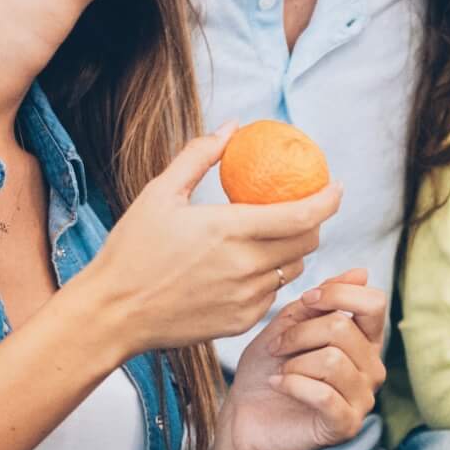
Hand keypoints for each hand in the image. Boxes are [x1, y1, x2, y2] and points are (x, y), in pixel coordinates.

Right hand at [91, 127, 341, 351]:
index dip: (329, 200)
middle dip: (314, 224)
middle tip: (304, 211)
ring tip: (270, 239)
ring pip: (292, 270)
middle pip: (307, 243)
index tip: (336, 186)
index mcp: (229, 230)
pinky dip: (268, 278)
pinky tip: (245, 269)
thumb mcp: (160, 194)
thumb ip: (199, 157)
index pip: (302, 215)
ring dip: (292, 252)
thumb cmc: (132, 250)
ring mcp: (246, 298)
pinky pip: (272, 295)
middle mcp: (245, 266)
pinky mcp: (242, 322)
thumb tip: (231, 127)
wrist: (112, 314)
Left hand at [220, 270, 386, 449]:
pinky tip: (279, 385)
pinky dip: (292, 385)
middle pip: (343, 329)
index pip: (374, 303)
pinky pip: (324, 395)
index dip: (338, 294)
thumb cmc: (267, 369)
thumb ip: (322, 301)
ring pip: (333, 360)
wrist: (244, 416)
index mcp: (364, 342)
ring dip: (294, 363)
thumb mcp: (289, 325)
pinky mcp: (346, 426)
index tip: (306, 301)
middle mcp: (372, 369)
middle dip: (299, 333)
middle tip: (277, 346)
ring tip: (280, 372)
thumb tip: (362, 273)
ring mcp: (362, 399)